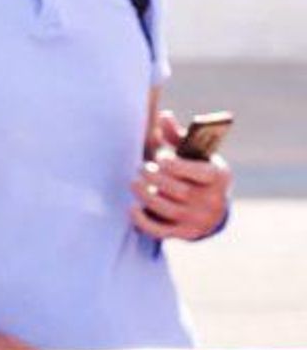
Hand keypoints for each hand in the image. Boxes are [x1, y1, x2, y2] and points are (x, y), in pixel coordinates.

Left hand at [131, 112, 232, 239]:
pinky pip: (161, 231)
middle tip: (142, 168)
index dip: (173, 164)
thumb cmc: (197, 171)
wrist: (211, 207)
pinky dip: (142, 221)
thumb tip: (162, 116)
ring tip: (134, 183)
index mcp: (218, 176)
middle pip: (179, 190)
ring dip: (145, 195)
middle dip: (155, 177)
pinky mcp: (184, 233)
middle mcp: (212, 200)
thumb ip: (177, 135)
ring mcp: (198, 219)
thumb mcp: (195, 153)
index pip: (197, 172)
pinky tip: (131, 207)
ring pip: (167, 209)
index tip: (160, 158)